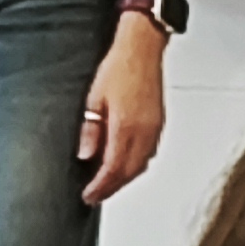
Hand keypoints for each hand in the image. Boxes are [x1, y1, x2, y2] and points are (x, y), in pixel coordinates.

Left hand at [79, 12, 166, 204]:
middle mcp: (144, 133)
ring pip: (141, 165)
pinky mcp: (159, 124)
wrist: (142, 49)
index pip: (113, 169)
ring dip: (124, 179)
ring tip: (106, 184)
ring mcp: (154, 129)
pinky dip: (136, 165)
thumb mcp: (94, 98)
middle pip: (129, 172)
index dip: (100, 187)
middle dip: (111, 188)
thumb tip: (85, 156)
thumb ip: (90, 129)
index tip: (88, 196)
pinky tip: (124, 164)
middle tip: (94, 196)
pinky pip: (149, 154)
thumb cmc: (117, 68)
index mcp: (126, 127)